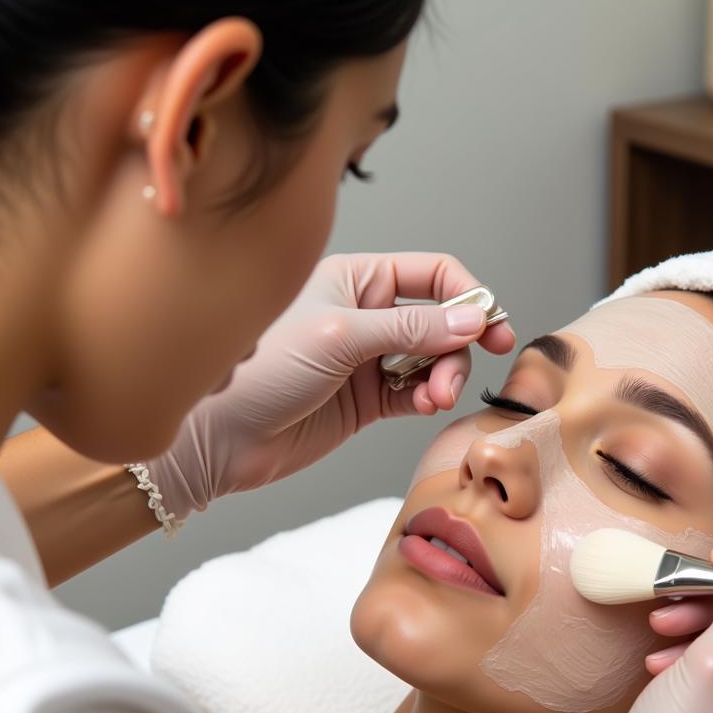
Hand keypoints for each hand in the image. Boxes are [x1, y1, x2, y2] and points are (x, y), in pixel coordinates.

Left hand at [147, 252, 515, 516]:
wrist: (220, 438)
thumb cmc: (261, 370)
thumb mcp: (340, 337)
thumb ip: (410, 328)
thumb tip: (474, 320)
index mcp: (356, 278)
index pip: (433, 274)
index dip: (468, 296)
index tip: (492, 326)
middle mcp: (367, 314)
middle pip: (442, 321)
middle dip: (458, 347)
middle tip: (456, 376)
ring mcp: (369, 359)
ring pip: (435, 360)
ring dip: (446, 377)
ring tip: (435, 398)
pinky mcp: (368, 400)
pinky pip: (417, 393)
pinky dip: (430, 398)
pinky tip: (427, 406)